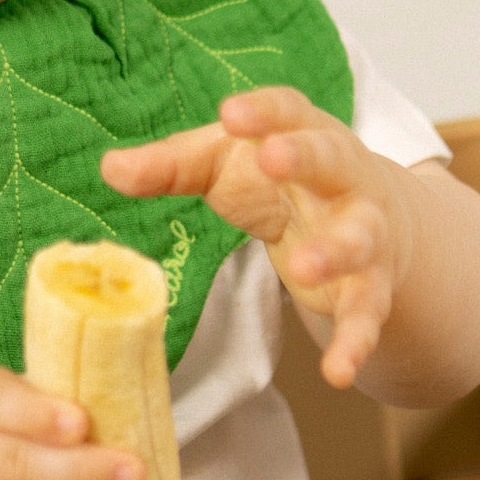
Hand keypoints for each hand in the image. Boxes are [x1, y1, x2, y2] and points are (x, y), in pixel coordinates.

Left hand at [101, 87, 412, 388]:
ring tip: (301, 266)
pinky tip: (339, 370)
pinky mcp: (370, 284)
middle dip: (303, 157)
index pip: (286, 108)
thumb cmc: (278, 179)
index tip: (229, 112)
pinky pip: (367, 311)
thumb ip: (171, 164)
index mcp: (302, 131)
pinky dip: (356, 340)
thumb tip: (109, 167)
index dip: (261, 110)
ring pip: (358, 237)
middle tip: (273, 158)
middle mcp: (342, 175)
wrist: (370, 218)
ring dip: (334, 251)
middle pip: (329, 158)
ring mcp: (364, 229)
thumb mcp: (222, 163)